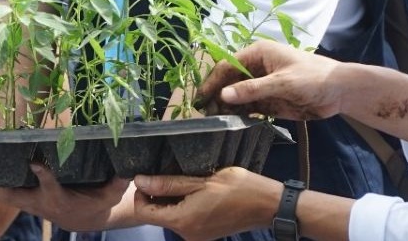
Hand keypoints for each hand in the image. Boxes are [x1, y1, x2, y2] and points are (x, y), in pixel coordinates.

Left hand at [0, 163, 130, 231]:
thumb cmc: (99, 199)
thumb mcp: (111, 192)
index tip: (35, 162)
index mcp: (59, 197)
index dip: (43, 175)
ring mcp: (25, 201)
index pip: (51, 185)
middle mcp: (38, 201)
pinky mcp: (18, 197)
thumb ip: (117, 179)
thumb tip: (127, 162)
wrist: (85, 218)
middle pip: (13, 194)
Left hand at [131, 167, 279, 240]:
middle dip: (155, 195)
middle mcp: (187, 234)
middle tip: (165, 173)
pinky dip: (182, 205)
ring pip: (170, 216)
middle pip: (157, 215)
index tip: (148, 176)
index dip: (140, 194)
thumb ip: (168, 183)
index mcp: (183, 221)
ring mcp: (197, 236)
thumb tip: (139, 180)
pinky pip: (184, 219)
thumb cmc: (237, 188)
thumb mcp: (200, 180)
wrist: (268, 205)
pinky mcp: (205, 233)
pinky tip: (193, 189)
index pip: (144, 212)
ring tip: (181, 178)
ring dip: (170, 199)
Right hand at [197, 41, 342, 120]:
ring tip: (215, 121)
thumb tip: (223, 95)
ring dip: (226, 107)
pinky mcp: (269, 101)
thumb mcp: (282, 83)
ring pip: (237, 96)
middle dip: (217, 95)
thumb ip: (253, 89)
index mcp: (258, 54)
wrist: (341, 92)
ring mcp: (262, 85)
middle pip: (229, 81)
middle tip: (205, 113)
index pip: (227, 66)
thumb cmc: (313, 78)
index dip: (213, 81)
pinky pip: (249, 107)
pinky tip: (231, 123)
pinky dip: (239, 114)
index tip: (200, 98)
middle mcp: (256, 68)